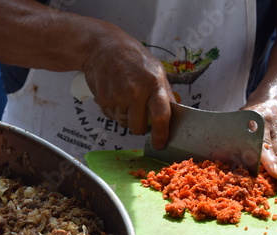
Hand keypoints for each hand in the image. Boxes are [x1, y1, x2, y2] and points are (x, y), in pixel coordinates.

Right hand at [81, 22, 174, 149]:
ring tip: (125, 99)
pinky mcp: (104, 100)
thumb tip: (173, 116)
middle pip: (138, 127)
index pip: (161, 116)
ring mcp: (118, 96)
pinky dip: (114, 112)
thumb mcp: (155, 70)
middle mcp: (136, 91)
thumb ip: (164, 93)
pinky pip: (112, 117)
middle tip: (139, 116)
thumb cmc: (132, 58)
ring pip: (124, 124)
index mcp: (154, 83)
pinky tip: (115, 96)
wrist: (103, 47)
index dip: (161, 134)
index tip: (160, 145)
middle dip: (139, 127)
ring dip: (126, 118)